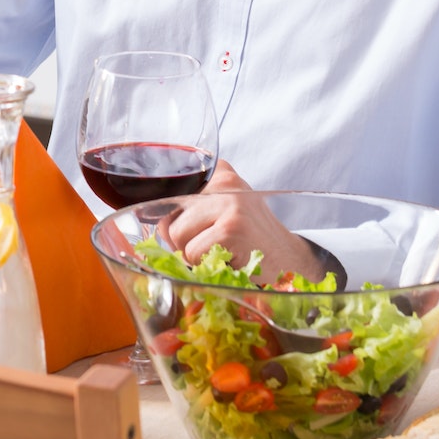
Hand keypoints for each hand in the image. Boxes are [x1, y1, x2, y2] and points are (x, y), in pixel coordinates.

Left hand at [160, 160, 329, 283]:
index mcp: (220, 173)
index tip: (188, 228)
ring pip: (178, 236)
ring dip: (193, 255)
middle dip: (182, 241)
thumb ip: (193, 203)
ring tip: (221, 252)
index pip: (169, 192)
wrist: (292, 259)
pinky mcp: (230, 230)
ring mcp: (228, 205)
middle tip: (212, 246)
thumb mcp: (225, 206)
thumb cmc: (251, 237)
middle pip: (169, 217)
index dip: (171, 218)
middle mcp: (224, 182)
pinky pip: (192, 254)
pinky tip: (229, 260)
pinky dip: (204, 266)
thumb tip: (146, 216)